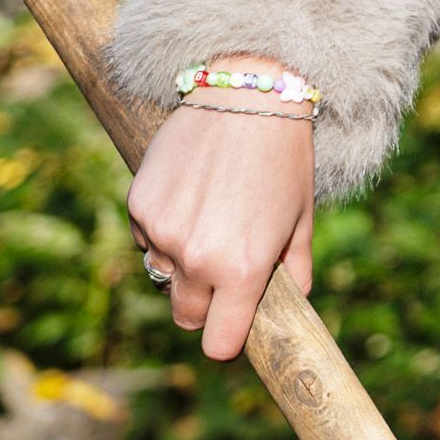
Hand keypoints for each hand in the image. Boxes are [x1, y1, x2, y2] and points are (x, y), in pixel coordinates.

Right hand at [123, 53, 317, 362]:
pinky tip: (188, 194)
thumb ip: (295, 273)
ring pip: (163, 273)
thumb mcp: (301, 220)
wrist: (248, 96)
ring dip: (180, 262)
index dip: (226, 339)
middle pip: (186, 315)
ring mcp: (162, 232)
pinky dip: (161, 229)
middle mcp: (196, 257)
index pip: (218, 343)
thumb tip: (293, 306)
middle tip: (223, 270)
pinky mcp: (139, 205)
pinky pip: (145, 238)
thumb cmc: (285, 160)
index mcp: (242, 270)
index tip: (231, 329)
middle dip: (203, 303)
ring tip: (210, 219)